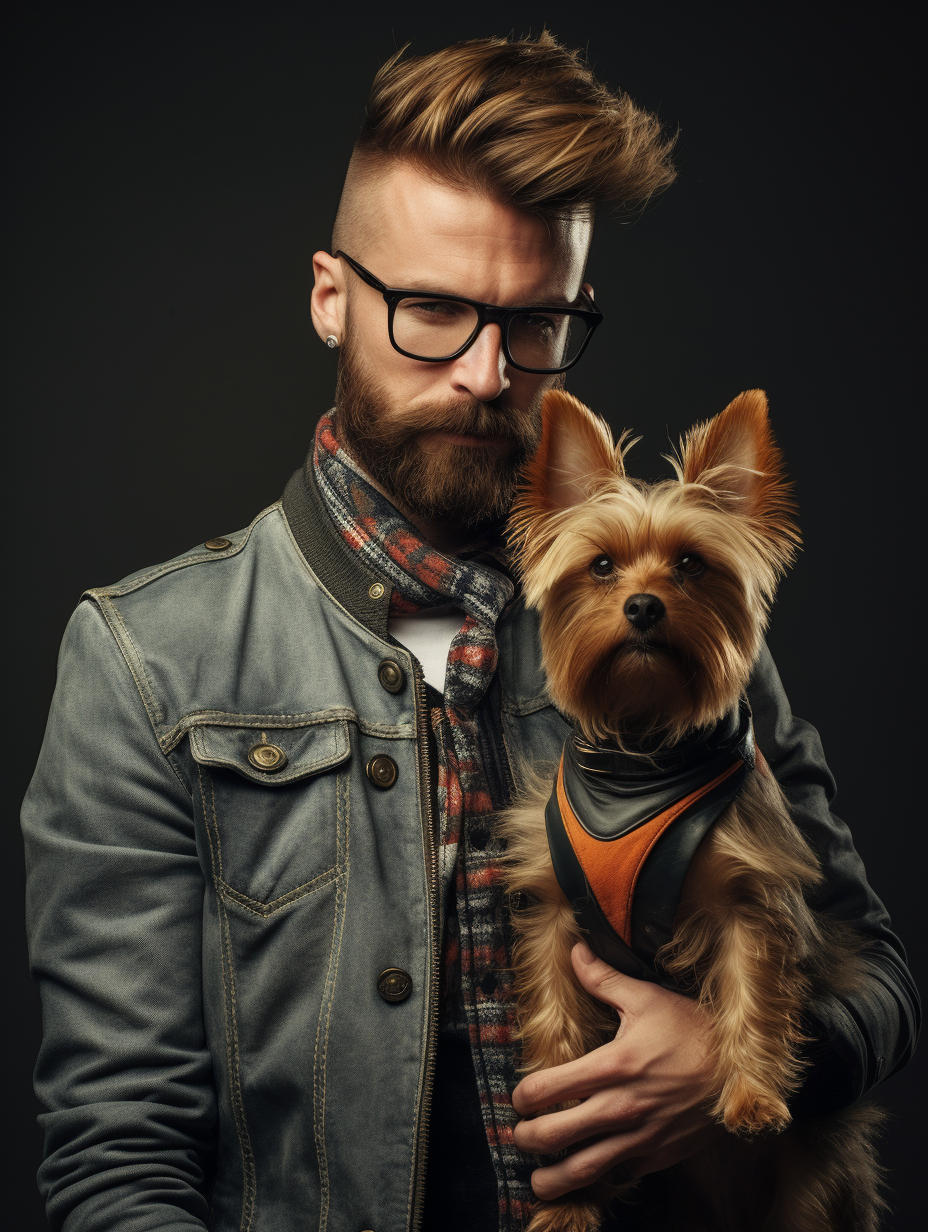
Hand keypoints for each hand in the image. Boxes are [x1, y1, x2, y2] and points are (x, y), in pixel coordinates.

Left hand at [511, 941, 722, 1198]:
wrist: (744, 1069)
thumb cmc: (693, 1029)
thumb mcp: (646, 997)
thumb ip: (602, 978)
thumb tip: (574, 949)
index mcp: (612, 1066)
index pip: (546, 1089)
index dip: (522, 1097)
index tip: (519, 1098)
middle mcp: (621, 1107)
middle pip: (555, 1135)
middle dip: (527, 1138)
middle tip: (520, 1135)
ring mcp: (640, 1137)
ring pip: (584, 1170)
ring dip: (553, 1178)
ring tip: (539, 1179)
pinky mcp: (658, 1155)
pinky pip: (619, 1175)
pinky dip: (598, 1177)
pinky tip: (588, 1170)